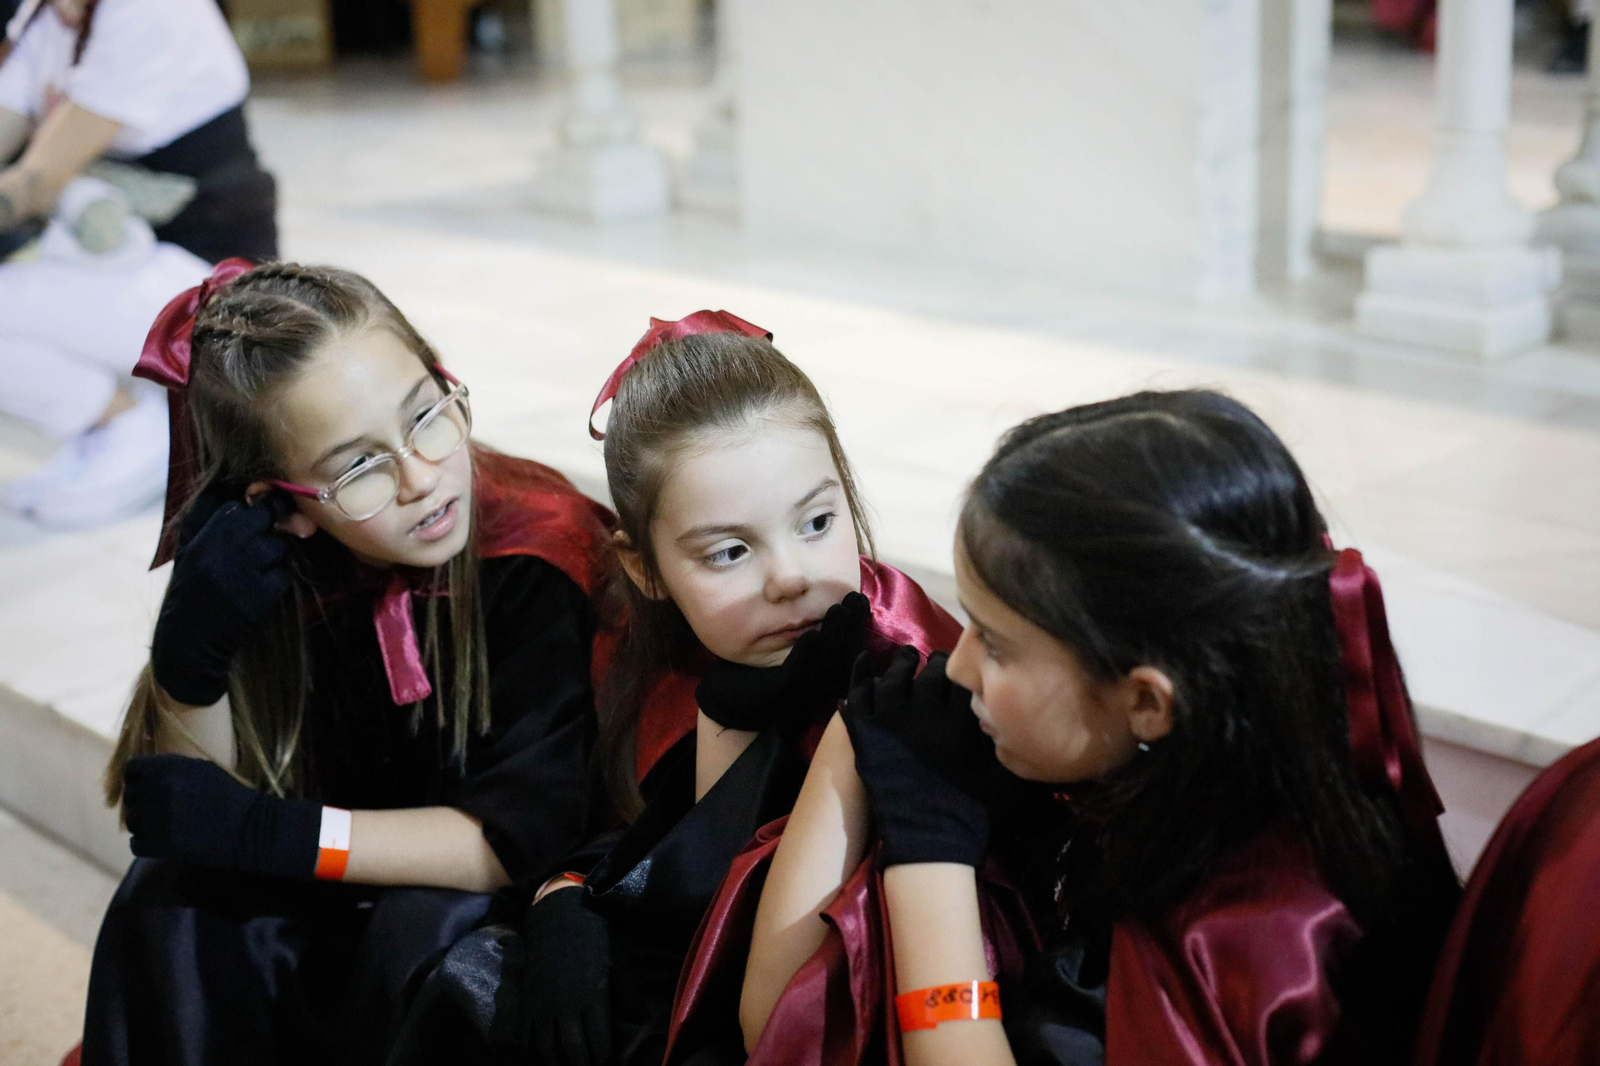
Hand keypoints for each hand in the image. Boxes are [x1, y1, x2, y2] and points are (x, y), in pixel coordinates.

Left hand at [121, 754, 320, 877]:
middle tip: (164, 811)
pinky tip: (169, 841)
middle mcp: (160, 788)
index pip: (132, 769)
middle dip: (143, 803)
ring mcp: (158, 818)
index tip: (150, 788)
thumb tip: (140, 776)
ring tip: (168, 826)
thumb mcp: (200, 769)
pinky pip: (136, 844)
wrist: (251, 828)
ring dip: (145, 825)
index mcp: (170, 765)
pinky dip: (148, 845)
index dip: (139, 779)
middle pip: (130, 797)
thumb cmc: (228, 795)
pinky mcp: (160, 844)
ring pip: (132, 821)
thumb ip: (169, 769)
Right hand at [150, 488, 295, 706]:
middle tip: (269, 534)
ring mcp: (240, 571)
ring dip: (273, 556)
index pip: (235, 500)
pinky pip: (283, 574)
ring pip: (277, 545)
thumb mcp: (189, 549)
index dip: (255, 501)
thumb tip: (244, 488)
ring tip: (252, 572)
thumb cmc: (190, 591)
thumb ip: (209, 516)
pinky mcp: (258, 596)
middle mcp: (219, 548)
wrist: (186, 644)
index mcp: (200, 534)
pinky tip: (258, 592)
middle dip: (274, 520)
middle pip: (265, 515)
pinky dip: (277, 580)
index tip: (261, 507)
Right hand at [516, 886, 615, 1065]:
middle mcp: (564, 1006)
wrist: (557, 918)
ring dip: (559, 1064)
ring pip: (547, 1049)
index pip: (599, 1044)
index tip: (611, 1063)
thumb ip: (630, 992)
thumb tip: (638, 1019)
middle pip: (573, 1052)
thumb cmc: (595, 938)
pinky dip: (535, 1054)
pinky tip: (547, 1058)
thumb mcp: (620, 960)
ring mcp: (542, 1006)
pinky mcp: (528, 1004)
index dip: (606, 1059)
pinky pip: (527, 1038)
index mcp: (591, 997)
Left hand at [696, 591, 870, 733]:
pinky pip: (796, 673)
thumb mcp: (793, 647)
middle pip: (844, 657)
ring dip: (834, 636)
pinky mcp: (778, 693)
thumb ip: (815, 630)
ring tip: (840, 608)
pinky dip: (805, 654)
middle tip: (857, 597)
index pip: (849, 651)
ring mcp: (799, 692)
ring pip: (824, 664)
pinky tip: (812, 634)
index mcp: (824, 676)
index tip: (861, 598)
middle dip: (852, 627)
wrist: (730, 696)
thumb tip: (837, 599)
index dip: (857, 626)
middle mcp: (816, 686)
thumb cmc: (764, 668)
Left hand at [841, 647, 1026, 867]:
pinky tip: (865, 663)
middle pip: (931, 672)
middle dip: (936, 664)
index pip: (962, 678)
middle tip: (937, 660)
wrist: (928, 841)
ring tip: (906, 658)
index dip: (964, 670)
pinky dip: (861, 677)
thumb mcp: (1008, 782)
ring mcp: (892, 718)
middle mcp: (927, 709)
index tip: (965, 667)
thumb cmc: (970, 815)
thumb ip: (1016, 753)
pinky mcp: (867, 732)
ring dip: (902, 664)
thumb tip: (1033, 733)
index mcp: (960, 718)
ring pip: (896, 676)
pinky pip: (860, 694)